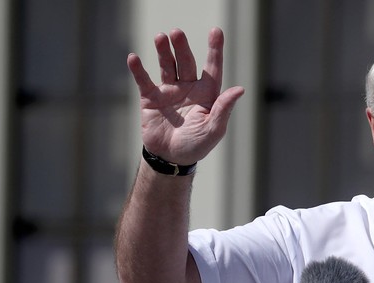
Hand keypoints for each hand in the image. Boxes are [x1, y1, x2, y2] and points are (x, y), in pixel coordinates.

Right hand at [126, 27, 244, 165]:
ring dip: (163, 51)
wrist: (170, 158)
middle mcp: (189, 88)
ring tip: (160, 38)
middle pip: (186, 62)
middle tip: (176, 33)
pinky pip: (144, 80)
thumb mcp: (213, 129)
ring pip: (167, 66)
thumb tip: (240, 89)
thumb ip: (223, 109)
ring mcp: (169, 91)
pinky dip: (139, 69)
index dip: (215, 50)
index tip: (216, 32)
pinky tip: (134, 58)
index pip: (212, 68)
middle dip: (182, 47)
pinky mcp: (151, 98)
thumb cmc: (197, 145)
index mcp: (207, 94)